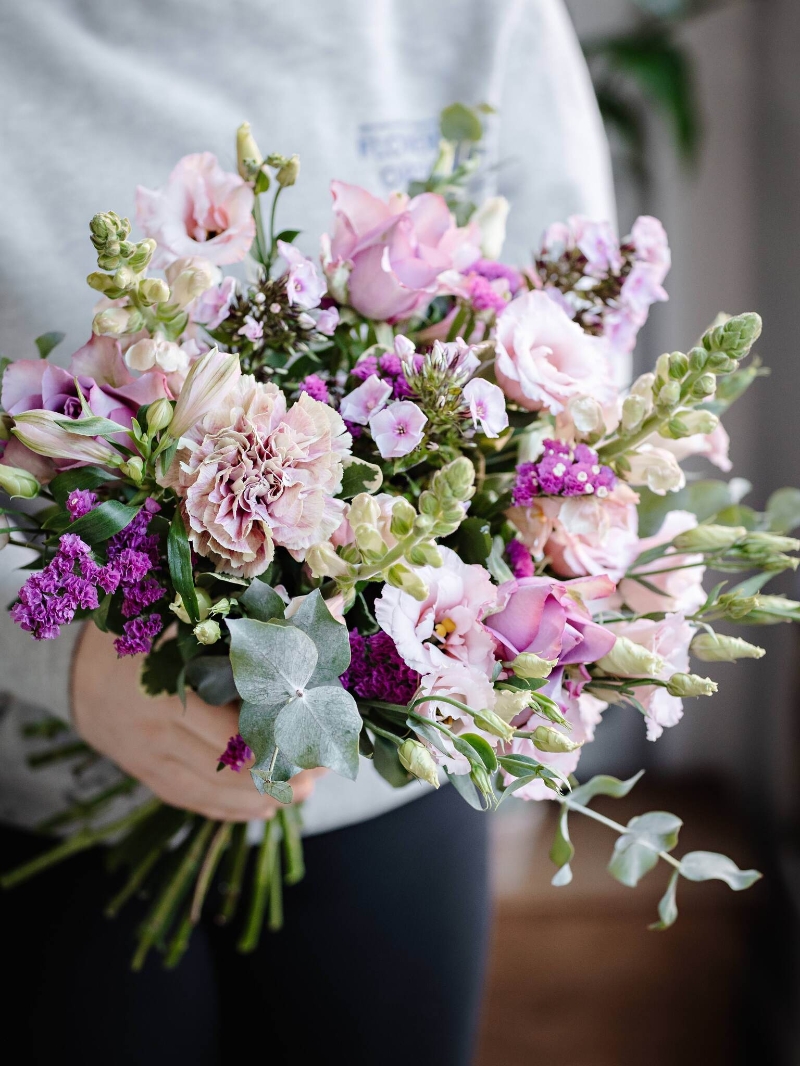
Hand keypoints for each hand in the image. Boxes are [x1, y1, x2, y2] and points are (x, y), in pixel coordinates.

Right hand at [71, 624, 321, 820]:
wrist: (75, 667)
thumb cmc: (145, 631)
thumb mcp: (190, 618)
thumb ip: (256, 618)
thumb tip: (327, 605)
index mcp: (168, 688)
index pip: (238, 726)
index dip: (285, 733)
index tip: (321, 730)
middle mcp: (157, 731)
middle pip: (232, 766)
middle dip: (283, 770)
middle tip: (322, 766)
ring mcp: (149, 760)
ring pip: (215, 792)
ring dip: (264, 795)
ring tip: (303, 791)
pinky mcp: (146, 776)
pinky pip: (193, 801)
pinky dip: (230, 807)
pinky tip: (264, 806)